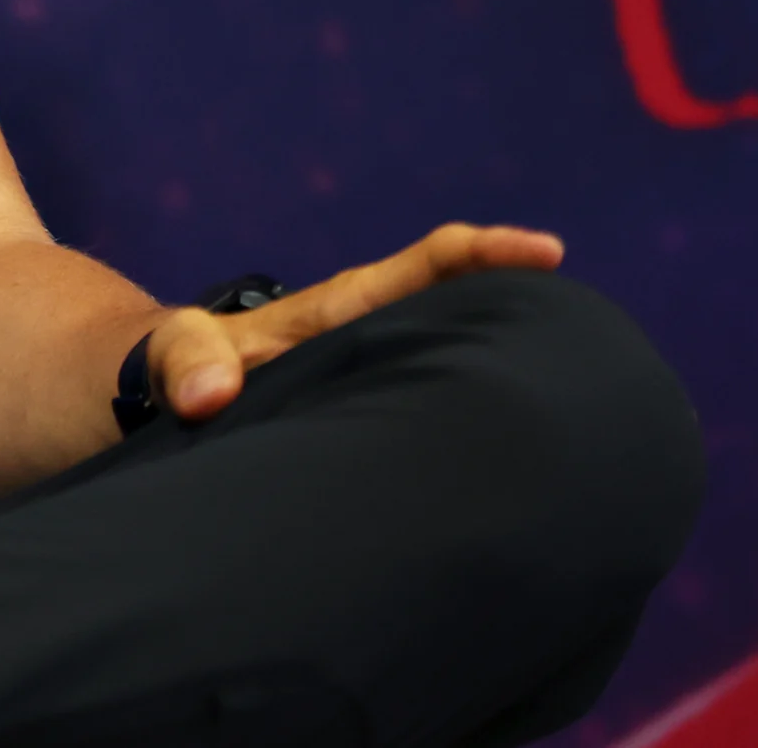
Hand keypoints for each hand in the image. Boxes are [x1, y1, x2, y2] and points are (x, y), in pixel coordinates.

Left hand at [143, 221, 564, 423]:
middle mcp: (372, 348)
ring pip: (459, 380)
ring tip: (585, 429)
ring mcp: (376, 391)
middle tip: (601, 348)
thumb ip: (184, 363)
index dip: (483, 254)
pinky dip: (472, 455)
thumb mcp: (170, 354)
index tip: (547, 251)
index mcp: (340, 313)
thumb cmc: (171, 368)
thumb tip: (208, 400)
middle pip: (467, 322)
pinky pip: (435, 440)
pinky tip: (519, 506)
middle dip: (531, 325)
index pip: (424, 269)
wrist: (156, 409)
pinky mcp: (371, 439)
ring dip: (510, 394)